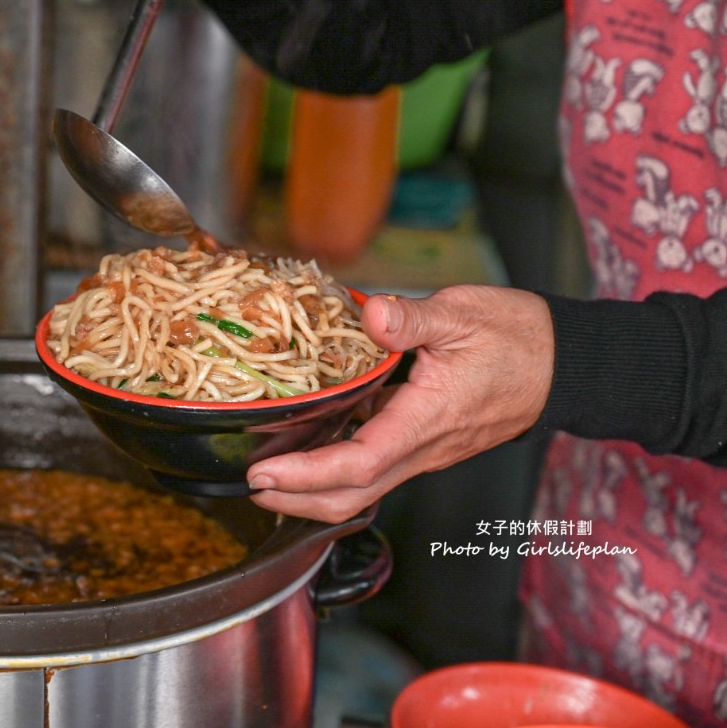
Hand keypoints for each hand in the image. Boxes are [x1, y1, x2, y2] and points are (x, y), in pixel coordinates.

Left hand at [247, 285, 554, 523]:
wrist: (563, 364)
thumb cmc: (518, 338)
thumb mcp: (463, 314)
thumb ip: (413, 318)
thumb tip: (372, 313)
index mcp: (427, 420)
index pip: (357, 464)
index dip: (304, 476)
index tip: (263, 474)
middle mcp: (423, 448)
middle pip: (351, 496)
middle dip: (296, 500)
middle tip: (250, 485)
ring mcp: (424, 450)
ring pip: (362, 488)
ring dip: (311, 489)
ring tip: (267, 470)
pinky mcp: (424, 443)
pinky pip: (374, 467)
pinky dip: (334, 466)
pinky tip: (308, 442)